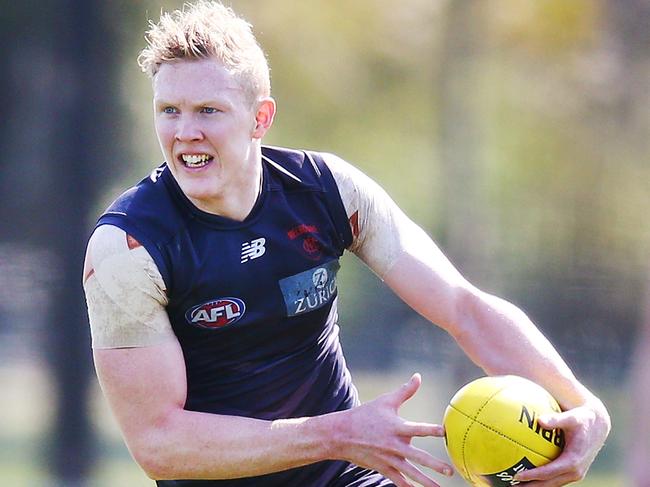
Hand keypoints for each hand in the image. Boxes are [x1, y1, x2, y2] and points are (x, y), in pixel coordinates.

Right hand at [329, 373, 452, 486]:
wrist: (342, 434)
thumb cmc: (366, 415)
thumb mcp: (385, 401)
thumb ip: (405, 391)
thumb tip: (418, 376)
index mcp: (396, 427)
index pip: (417, 429)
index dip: (431, 430)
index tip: (444, 432)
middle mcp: (394, 445)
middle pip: (417, 456)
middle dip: (434, 464)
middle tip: (450, 470)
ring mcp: (388, 458)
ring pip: (410, 473)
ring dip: (426, 481)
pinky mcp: (383, 468)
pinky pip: (398, 480)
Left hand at [514, 398, 610, 485]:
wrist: (598, 425)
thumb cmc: (582, 419)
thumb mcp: (572, 417)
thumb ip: (556, 419)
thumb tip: (539, 420)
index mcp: (573, 461)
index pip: (549, 472)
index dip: (533, 476)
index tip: (517, 476)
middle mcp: (575, 471)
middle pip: (549, 484)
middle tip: (511, 485)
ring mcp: (574, 473)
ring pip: (552, 484)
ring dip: (535, 486)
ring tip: (516, 485)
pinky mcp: (573, 471)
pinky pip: (555, 478)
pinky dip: (542, 480)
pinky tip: (527, 476)